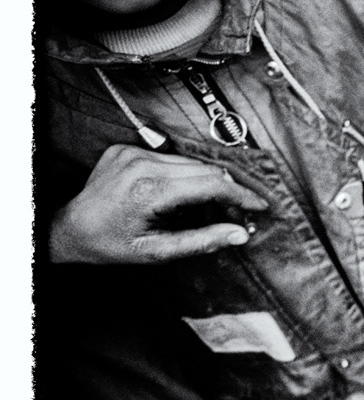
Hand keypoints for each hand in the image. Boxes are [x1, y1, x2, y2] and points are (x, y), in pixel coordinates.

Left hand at [50, 145, 269, 264]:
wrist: (68, 228)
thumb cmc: (110, 244)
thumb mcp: (157, 251)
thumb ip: (202, 241)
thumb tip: (240, 234)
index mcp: (151, 190)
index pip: (211, 184)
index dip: (240, 196)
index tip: (258, 206)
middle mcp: (142, 164)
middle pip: (205, 170)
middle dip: (227, 191)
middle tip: (239, 211)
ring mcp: (133, 152)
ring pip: (190, 163)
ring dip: (206, 182)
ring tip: (210, 205)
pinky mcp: (126, 148)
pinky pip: (170, 158)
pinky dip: (183, 174)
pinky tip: (178, 194)